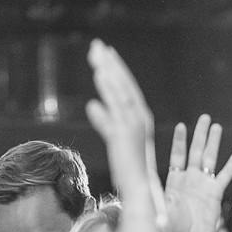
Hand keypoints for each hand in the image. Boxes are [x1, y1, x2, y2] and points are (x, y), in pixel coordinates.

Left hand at [85, 39, 156, 196]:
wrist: (140, 187)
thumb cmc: (129, 165)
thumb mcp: (115, 138)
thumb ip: (104, 120)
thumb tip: (92, 105)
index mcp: (140, 116)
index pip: (127, 87)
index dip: (116, 69)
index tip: (106, 53)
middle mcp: (139, 116)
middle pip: (124, 84)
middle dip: (111, 63)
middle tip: (97, 45)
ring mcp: (132, 125)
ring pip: (120, 91)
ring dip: (109, 71)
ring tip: (96, 54)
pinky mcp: (124, 134)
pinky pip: (115, 108)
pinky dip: (109, 90)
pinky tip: (99, 75)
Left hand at [164, 114, 231, 231]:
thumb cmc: (174, 227)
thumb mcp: (163, 209)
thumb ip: (160, 196)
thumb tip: (153, 188)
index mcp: (174, 180)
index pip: (177, 155)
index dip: (180, 141)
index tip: (182, 126)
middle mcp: (189, 179)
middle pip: (195, 151)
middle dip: (200, 134)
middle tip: (205, 118)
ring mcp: (203, 184)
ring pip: (209, 158)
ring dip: (213, 142)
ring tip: (216, 127)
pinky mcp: (215, 192)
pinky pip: (225, 175)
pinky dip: (231, 163)